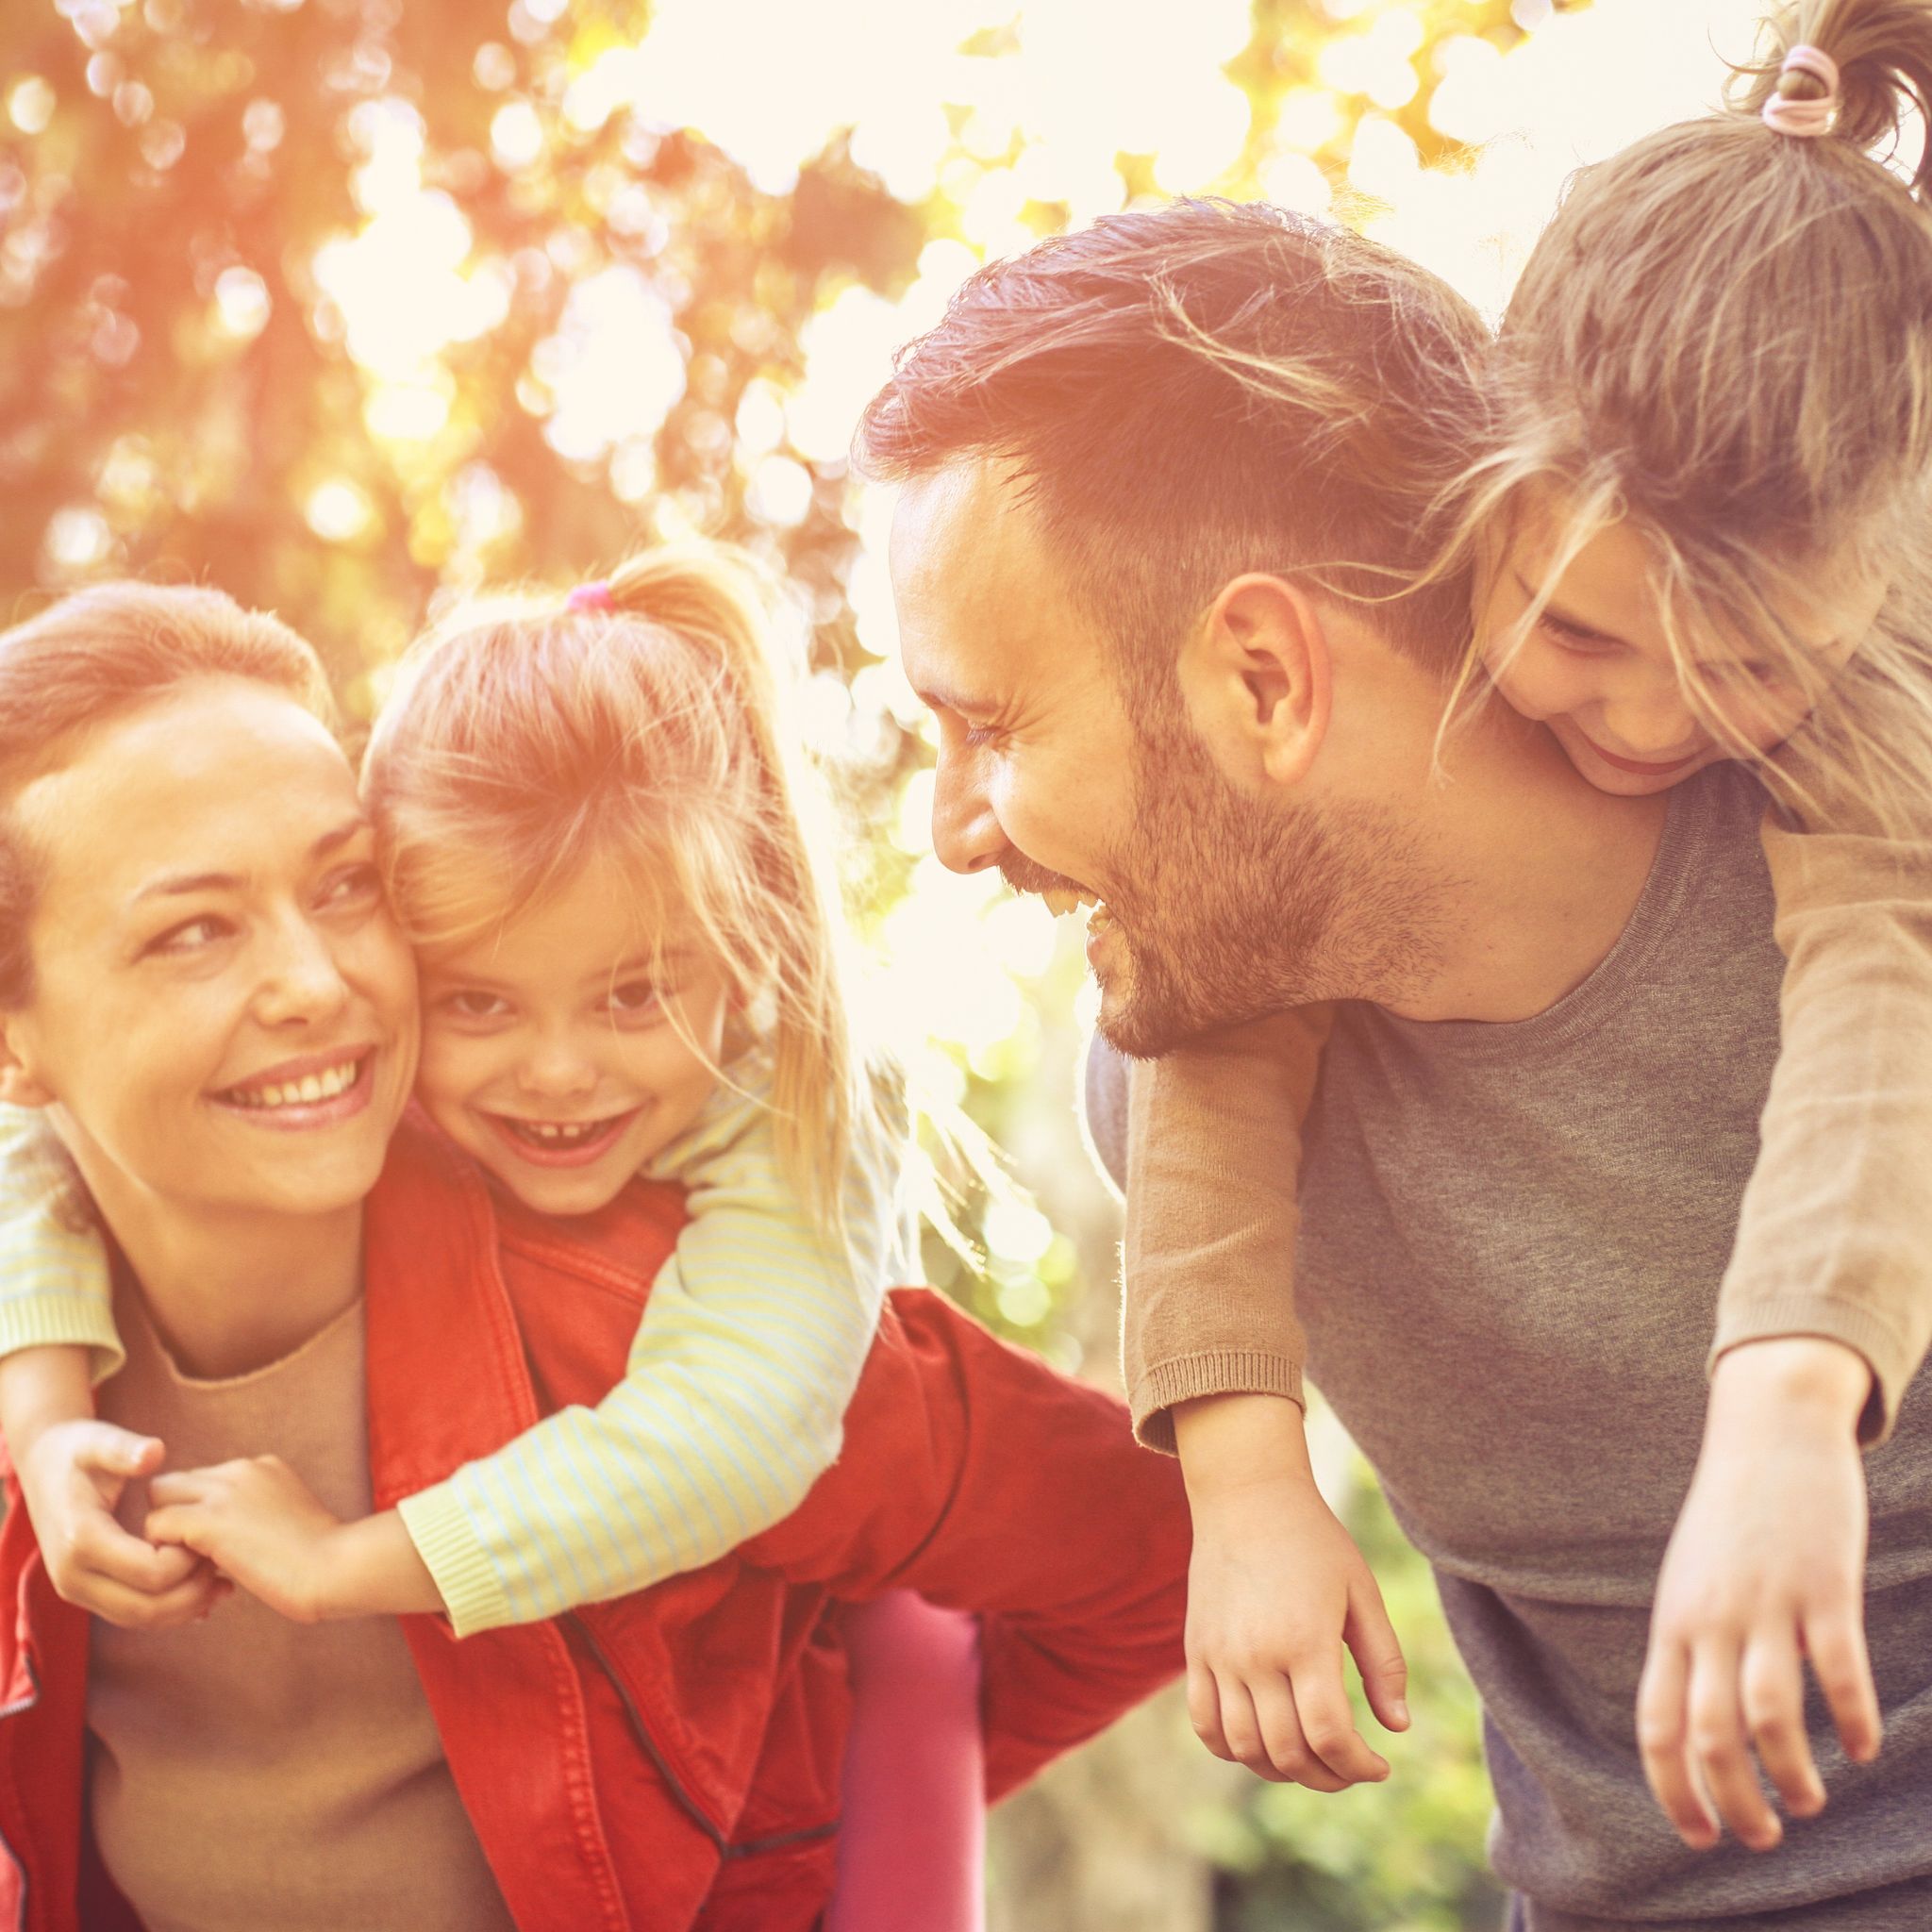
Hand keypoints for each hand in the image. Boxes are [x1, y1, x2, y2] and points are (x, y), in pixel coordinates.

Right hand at [20, 1418, 223, 1627]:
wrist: (46, 1468)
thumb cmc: (79, 1451)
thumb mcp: (99, 1441)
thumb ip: (124, 1450)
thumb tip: (153, 1453)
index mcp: (82, 1540)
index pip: (150, 1572)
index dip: (189, 1559)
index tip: (212, 1534)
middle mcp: (74, 1576)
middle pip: (146, 1608)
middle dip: (192, 1591)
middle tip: (225, 1562)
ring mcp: (78, 1590)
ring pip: (140, 1619)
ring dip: (185, 1606)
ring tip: (221, 1579)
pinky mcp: (88, 1594)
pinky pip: (133, 1615)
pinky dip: (169, 1610)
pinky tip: (203, 1590)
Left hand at [145, 1454, 342, 1623]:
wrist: (335, 1568)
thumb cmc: (320, 1560)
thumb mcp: (288, 1521)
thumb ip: (255, 1516)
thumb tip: (222, 1542)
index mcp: (262, 1467)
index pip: (203, 1479)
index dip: (200, 1513)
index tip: (216, 1548)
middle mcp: (241, 1469)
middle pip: (174, 1481)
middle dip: (176, 1516)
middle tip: (192, 1559)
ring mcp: (223, 1491)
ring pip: (158, 1497)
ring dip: (167, 1533)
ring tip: (192, 1568)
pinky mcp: (208, 1519)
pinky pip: (157, 1526)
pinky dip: (164, 1554)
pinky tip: (195, 1576)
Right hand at [1176, 1393, 1407, 1788]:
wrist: (1247, 1497)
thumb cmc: (1314, 1541)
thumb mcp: (1362, 1593)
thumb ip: (1384, 1662)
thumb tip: (1397, 1728)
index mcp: (1305, 1640)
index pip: (1329, 1735)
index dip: (1359, 1766)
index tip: (1379, 1766)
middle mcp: (1256, 1655)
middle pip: (1288, 1752)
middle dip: (1328, 1776)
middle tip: (1351, 1768)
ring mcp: (1219, 1656)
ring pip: (1245, 1748)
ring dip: (1282, 1771)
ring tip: (1310, 1760)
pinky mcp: (1196, 1651)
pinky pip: (1204, 1724)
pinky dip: (1232, 1750)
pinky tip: (1262, 1744)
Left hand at [1637, 1338, 1878, 1853]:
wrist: (1768, 1431)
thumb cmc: (1730, 1517)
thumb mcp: (1689, 1581)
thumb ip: (1688, 1645)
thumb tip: (1691, 1722)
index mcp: (1674, 1622)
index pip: (1658, 1726)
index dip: (1675, 1791)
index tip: (1701, 1837)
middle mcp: (1712, 1618)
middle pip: (1711, 1734)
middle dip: (1735, 1801)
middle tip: (1765, 1837)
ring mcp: (1768, 1604)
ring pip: (1770, 1714)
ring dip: (1791, 1774)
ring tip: (1810, 1802)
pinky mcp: (1825, 1588)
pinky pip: (1838, 1671)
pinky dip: (1852, 1720)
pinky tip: (1863, 1749)